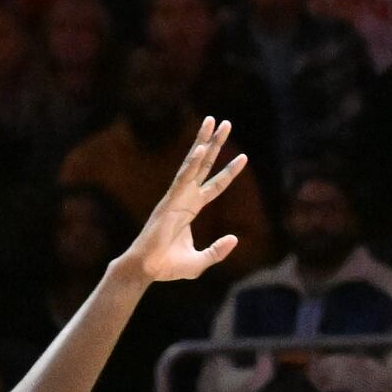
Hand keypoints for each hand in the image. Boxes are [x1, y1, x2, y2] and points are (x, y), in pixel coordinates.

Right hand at [122, 116, 247, 283]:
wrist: (147, 270)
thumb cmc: (168, 267)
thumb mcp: (201, 261)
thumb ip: (218, 251)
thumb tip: (234, 239)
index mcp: (191, 208)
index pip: (215, 185)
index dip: (229, 171)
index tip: (243, 157)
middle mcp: (184, 197)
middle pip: (204, 164)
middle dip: (215, 143)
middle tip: (224, 122)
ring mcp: (177, 197)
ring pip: (193, 163)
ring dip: (203, 141)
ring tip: (213, 121)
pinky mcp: (169, 202)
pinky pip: (183, 178)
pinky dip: (192, 163)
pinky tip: (201, 148)